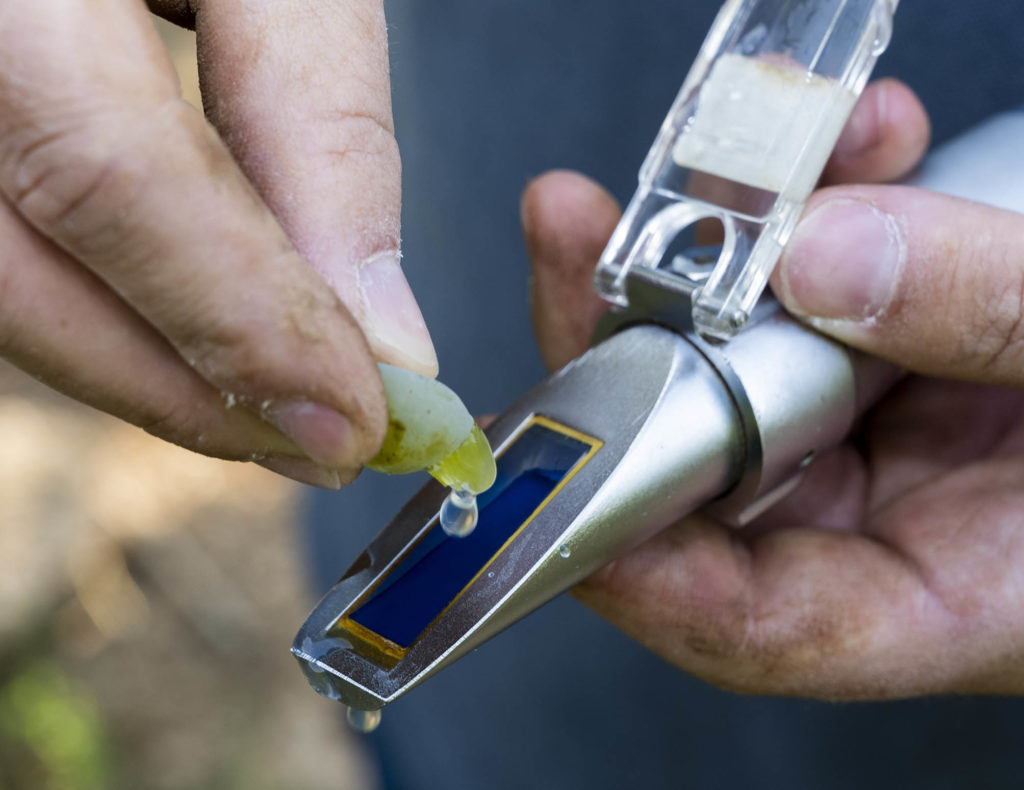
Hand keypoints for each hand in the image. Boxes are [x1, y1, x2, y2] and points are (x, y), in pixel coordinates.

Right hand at [0, 0, 435, 488]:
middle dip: (188, 387)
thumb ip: (316, 117)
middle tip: (316, 443)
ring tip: (263, 404)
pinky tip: (180, 329)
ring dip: (142, 369)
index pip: (111, 174)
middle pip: (25, 271)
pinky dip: (98, 307)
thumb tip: (377, 321)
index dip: (241, 321)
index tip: (357, 418)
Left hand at [521, 80, 1023, 698]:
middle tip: (581, 233)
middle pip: (705, 467)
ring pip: (749, 357)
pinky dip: (826, 208)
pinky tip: (857, 144)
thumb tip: (830, 256)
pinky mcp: (898, 356)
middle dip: (635, 339)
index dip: (638, 560)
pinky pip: (822, 288)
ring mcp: (886, 435)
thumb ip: (997, 320)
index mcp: (946, 597)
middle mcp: (890, 524)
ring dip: (729, 248)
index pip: (753, 621)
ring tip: (746, 152)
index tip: (555, 464)